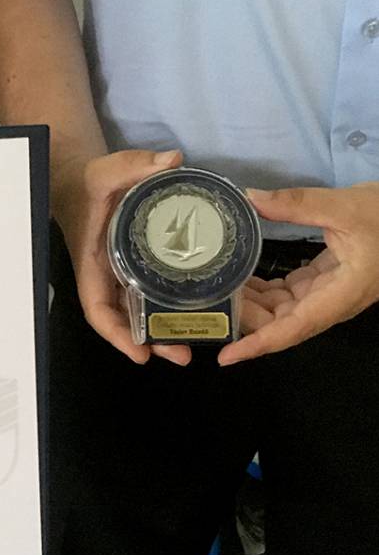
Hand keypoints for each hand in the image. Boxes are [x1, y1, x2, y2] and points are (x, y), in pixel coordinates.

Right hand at [60, 149, 190, 365]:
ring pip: (140, 314)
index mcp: (93, 264)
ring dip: (163, 333)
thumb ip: (134, 164)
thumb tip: (173, 160)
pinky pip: (153, 297)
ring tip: (194, 346)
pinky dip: (170, 311)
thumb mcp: (106, 171)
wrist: (83, 187)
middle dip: (149, 342)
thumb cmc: (90, 185)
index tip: (139, 353)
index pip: (98, 309)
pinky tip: (199, 315)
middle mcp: (107, 278)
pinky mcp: (139, 270)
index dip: (116, 334)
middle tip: (182, 354)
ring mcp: (123, 277)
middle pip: (123, 321)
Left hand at [219, 183, 378, 364]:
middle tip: (208, 308)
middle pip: (282, 323)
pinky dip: (265, 289)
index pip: (293, 329)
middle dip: (246, 320)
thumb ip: (297, 203)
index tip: (226, 356)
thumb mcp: (346, 206)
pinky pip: (290, 293)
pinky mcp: (327, 280)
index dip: (258, 345)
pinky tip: (241, 277)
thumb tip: (252, 198)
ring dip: (252, 304)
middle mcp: (334, 301)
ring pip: (284, 309)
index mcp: (342, 295)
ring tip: (217, 291)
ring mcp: (330, 292)